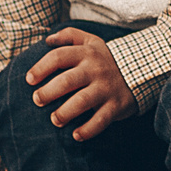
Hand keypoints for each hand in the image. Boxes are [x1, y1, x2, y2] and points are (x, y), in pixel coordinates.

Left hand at [25, 27, 136, 141]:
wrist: (141, 70)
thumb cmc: (105, 58)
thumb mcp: (91, 40)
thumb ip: (69, 35)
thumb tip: (47, 40)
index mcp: (86, 53)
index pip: (58, 57)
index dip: (41, 68)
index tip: (29, 79)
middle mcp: (95, 70)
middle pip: (67, 80)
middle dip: (48, 92)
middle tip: (38, 100)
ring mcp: (106, 88)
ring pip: (82, 101)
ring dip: (65, 112)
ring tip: (54, 120)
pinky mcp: (116, 106)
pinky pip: (101, 120)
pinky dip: (88, 130)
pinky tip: (76, 135)